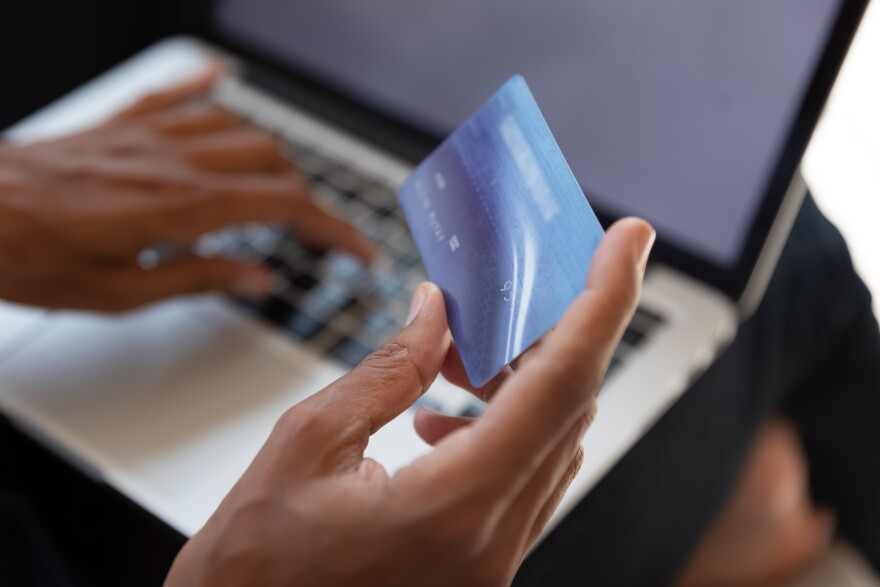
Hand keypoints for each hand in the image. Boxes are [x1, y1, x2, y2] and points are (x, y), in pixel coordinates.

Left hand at [0, 67, 373, 311]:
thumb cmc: (29, 256)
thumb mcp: (123, 294)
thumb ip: (201, 279)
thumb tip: (258, 278)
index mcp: (182, 205)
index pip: (286, 208)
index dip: (334, 229)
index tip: (360, 249)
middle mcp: (174, 159)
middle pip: (272, 162)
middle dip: (308, 198)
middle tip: (317, 231)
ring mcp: (149, 134)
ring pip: (239, 128)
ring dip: (272, 156)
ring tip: (281, 186)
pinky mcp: (121, 123)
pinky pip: (178, 92)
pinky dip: (210, 88)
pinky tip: (225, 82)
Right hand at [164, 218, 654, 586]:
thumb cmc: (251, 568)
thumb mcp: (305, 445)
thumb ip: (388, 371)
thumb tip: (437, 312)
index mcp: (454, 510)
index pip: (560, 386)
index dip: (604, 302)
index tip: (628, 242)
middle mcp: (491, 543)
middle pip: (566, 409)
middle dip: (552, 331)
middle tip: (511, 290)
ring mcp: (491, 563)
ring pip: (548, 443)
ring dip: (521, 380)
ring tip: (459, 354)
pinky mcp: (479, 566)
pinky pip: (520, 479)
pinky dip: (501, 428)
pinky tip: (441, 419)